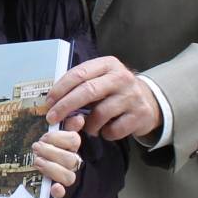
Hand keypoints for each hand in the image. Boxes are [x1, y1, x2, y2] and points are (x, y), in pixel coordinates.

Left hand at [31, 127, 82, 197]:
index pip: (74, 140)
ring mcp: (65, 177)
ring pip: (68, 176)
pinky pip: (62, 193)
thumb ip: (64, 125)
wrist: (30, 165)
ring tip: (36, 161)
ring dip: (51, 168)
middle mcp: (71, 162)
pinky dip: (58, 190)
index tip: (43, 138)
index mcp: (71, 147)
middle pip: (70, 159)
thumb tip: (78, 118)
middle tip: (36, 147)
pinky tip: (53, 187)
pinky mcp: (56, 190)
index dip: (58, 138)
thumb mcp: (51, 134)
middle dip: (51, 152)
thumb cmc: (43, 146)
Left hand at [45, 56, 160, 140]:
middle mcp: (121, 77)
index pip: (79, 73)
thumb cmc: (114, 91)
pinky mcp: (140, 115)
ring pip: (100, 114)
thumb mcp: (101, 80)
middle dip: (65, 106)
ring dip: (88, 124)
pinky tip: (105, 130)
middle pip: (87, 91)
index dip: (60, 88)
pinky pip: (113, 130)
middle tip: (52, 118)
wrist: (149, 101)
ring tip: (88, 127)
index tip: (48, 102)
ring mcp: (132, 96)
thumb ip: (81, 86)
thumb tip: (53, 102)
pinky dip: (104, 133)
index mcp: (108, 64)